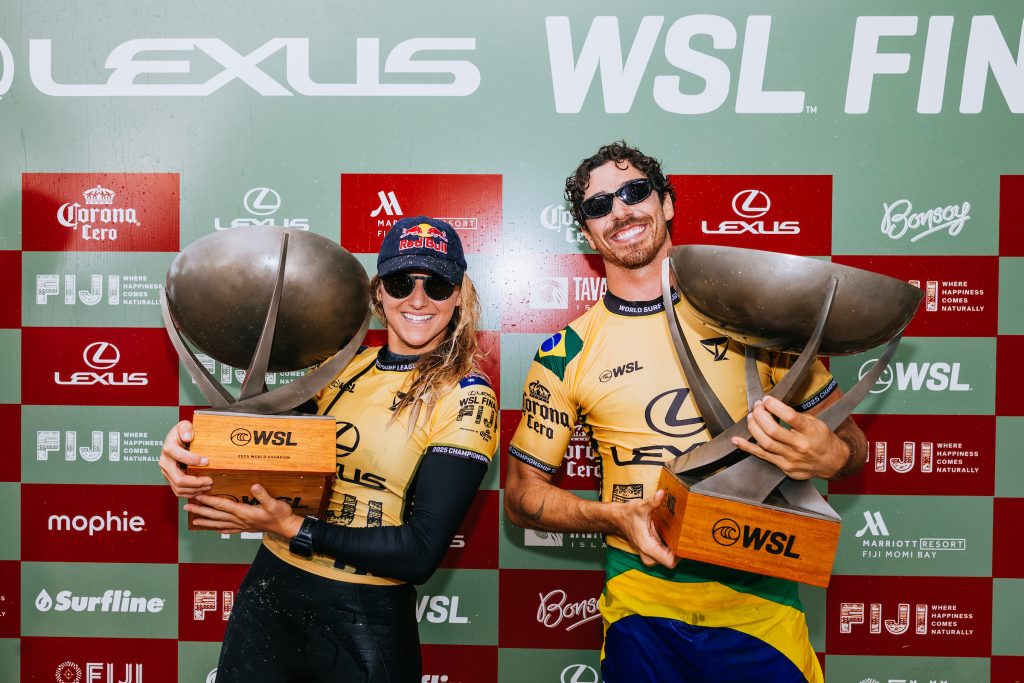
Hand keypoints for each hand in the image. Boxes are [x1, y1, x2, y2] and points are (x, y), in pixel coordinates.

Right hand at [158, 420, 212, 497]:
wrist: (175, 441)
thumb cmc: (182, 433)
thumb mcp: (184, 426)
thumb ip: (186, 429)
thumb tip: (188, 437)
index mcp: (168, 448)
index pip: (179, 456)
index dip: (193, 460)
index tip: (207, 461)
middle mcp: (165, 462)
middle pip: (178, 479)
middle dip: (196, 482)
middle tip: (210, 480)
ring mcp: (166, 472)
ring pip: (178, 488)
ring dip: (195, 490)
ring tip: (208, 485)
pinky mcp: (170, 479)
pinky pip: (179, 491)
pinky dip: (191, 493)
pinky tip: (202, 491)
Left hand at [184, 484, 303, 536]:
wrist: (287, 528)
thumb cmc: (281, 515)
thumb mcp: (274, 503)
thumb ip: (263, 495)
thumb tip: (254, 486)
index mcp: (244, 512)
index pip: (222, 505)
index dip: (209, 500)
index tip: (198, 496)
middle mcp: (239, 520)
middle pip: (216, 515)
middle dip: (201, 511)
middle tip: (187, 507)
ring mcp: (242, 525)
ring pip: (219, 523)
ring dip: (205, 521)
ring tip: (193, 521)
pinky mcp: (246, 527)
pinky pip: (228, 529)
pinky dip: (219, 529)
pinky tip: (214, 529)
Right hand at [613, 490, 678, 568]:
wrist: (618, 518)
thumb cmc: (628, 515)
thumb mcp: (641, 507)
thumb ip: (653, 502)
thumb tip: (662, 493)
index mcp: (648, 547)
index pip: (669, 561)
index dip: (680, 555)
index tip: (685, 542)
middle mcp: (649, 554)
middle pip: (671, 561)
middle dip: (679, 551)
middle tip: (686, 536)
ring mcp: (650, 554)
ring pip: (668, 558)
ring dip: (675, 548)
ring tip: (680, 534)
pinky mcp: (651, 550)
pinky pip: (665, 553)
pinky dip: (670, 546)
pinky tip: (673, 535)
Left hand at [731, 395, 848, 479]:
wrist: (833, 463)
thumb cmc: (823, 440)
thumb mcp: (815, 423)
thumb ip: (796, 416)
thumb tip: (773, 407)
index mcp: (810, 432)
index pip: (789, 417)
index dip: (774, 406)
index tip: (767, 399)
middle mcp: (800, 446)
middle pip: (773, 430)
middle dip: (760, 415)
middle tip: (757, 407)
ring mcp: (791, 458)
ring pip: (765, 443)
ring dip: (754, 428)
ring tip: (751, 417)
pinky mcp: (784, 467)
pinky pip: (762, 456)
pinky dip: (747, 447)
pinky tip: (737, 440)